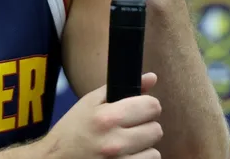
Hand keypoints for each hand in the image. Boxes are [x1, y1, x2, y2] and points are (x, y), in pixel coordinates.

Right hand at [40, 73, 162, 158]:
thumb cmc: (73, 129)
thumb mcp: (90, 102)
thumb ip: (121, 88)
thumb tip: (152, 77)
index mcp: (107, 117)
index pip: (151, 106)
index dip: (147, 105)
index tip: (140, 109)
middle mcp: (115, 142)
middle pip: (156, 130)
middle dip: (145, 126)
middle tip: (131, 128)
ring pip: (154, 152)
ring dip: (143, 147)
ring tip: (126, 144)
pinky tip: (126, 156)